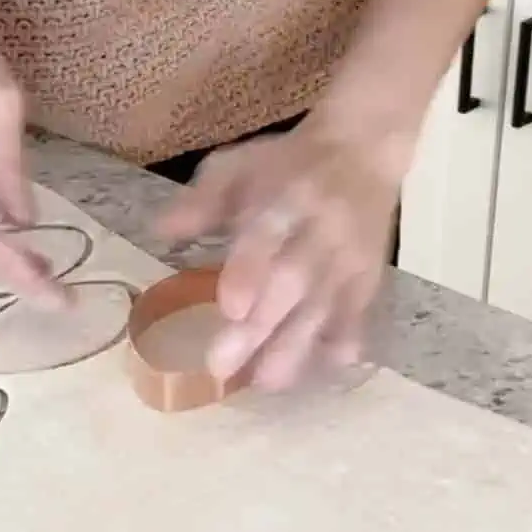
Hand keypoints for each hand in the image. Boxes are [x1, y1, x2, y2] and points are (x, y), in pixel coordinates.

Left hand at [158, 114, 405, 389]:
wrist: (364, 149)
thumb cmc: (286, 163)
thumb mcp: (239, 165)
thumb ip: (203, 200)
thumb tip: (161, 231)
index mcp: (286, 195)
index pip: (268, 234)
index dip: (250, 271)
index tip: (228, 308)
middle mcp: (322, 227)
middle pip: (293, 280)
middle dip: (261, 326)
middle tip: (223, 367)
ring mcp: (349, 253)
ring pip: (326, 303)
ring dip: (298, 344)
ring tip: (268, 382)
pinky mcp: (369, 272)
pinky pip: (359, 309)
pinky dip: (345, 337)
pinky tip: (328, 367)